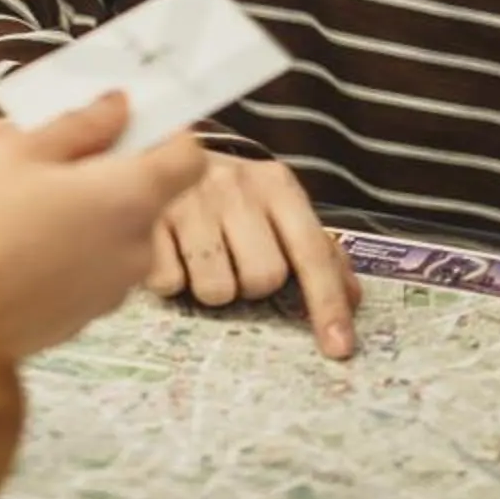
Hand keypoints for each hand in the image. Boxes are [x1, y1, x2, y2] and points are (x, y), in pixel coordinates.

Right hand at [0, 95, 206, 360]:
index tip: (122, 121)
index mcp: (131, 199)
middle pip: (138, 194)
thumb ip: (80, 125)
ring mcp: (107, 292)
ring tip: (1, 192)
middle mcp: (134, 249)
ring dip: (70, 206)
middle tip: (31, 147)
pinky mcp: (76, 320)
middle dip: (92, 167)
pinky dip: (57, 248)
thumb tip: (118, 107)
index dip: (162, 133)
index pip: (188, 157)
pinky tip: (3, 237)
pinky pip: (81, 269)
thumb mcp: (18, 151)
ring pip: (105, 231)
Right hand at [147, 151, 359, 358]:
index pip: (312, 253)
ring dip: (212, 287)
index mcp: (276, 185)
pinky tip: (171, 252)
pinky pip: (170, 285)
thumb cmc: (229, 193)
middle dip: (251, 284)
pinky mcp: (147, 221)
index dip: (327, 304)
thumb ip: (317, 249)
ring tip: (202, 257)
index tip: (339, 349)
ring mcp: (189, 202)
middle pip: (263, 279)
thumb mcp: (277, 204)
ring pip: (217, 291)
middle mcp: (235, 187)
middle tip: (237, 260)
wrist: (160, 149)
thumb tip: (353, 298)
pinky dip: (173, 280)